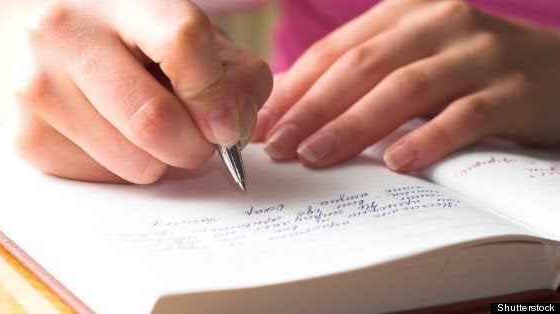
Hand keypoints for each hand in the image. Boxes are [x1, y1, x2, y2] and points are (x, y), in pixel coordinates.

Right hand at [2, 0, 270, 182]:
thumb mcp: (191, 39)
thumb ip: (233, 75)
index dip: (214, 94)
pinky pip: (108, 181)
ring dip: (162, 162)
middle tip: (198, 140)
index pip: (182, 43)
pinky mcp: (28, 137)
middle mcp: (66, 32)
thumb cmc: (131, 43)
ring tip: (149, 131)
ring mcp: (38, 86)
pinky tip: (113, 136)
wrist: (38, 47)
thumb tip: (231, 129)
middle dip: (195, 147)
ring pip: (137, 164)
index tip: (224, 121)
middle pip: (155, 120)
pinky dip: (127, 170)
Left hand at [253, 0, 559, 171]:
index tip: (262, 124)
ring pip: (405, 88)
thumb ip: (363, 76)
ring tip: (317, 156)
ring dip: (354, 124)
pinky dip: (428, 138)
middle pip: (361, 66)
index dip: (295, 88)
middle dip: (312, 108)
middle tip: (278, 145)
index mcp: (405, 13)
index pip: (335, 50)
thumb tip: (293, 110)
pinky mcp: (514, 90)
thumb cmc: (469, 71)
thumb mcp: (413, 59)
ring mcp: (479, 53)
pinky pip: (464, 115)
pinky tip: (397, 162)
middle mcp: (439, 23)